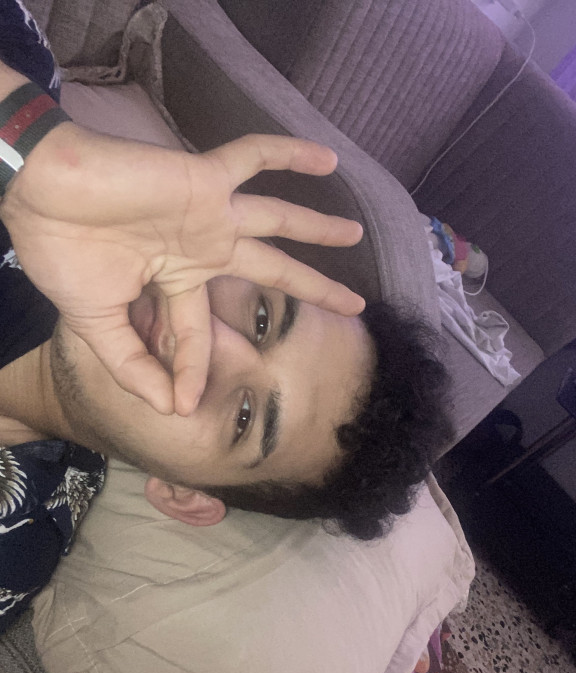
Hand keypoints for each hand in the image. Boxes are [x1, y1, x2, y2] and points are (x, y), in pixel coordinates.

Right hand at [1, 124, 363, 414]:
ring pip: (277, 219)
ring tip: (356, 233)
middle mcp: (202, 246)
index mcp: (174, 279)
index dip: (189, 370)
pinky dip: (288, 154)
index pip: (198, 331)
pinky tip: (328, 157)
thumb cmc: (62, 254)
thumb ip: (132, 363)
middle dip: (311, 288)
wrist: (37, 194)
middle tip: (354, 305)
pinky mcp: (203, 179)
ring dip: (316, 227)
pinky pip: (252, 157)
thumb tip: (168, 408)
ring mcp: (207, 212)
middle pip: (271, 270)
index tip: (181, 405)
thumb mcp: (96, 322)